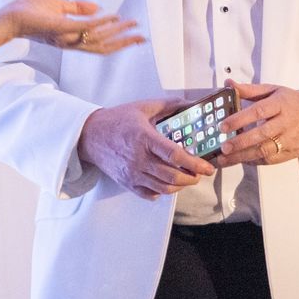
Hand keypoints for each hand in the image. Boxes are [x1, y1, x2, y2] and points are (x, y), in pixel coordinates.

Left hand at [0, 0, 144, 53]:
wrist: (7, 17)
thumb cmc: (27, 11)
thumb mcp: (57, 6)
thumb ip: (77, 8)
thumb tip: (99, 7)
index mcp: (70, 38)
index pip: (98, 43)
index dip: (116, 40)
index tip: (133, 34)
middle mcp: (70, 42)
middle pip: (103, 47)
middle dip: (123, 42)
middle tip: (142, 37)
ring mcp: (66, 37)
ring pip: (98, 39)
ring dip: (117, 31)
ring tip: (132, 23)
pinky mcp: (60, 27)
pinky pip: (86, 26)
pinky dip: (102, 21)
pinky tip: (113, 15)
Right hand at [76, 100, 214, 198]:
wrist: (91, 136)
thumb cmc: (118, 120)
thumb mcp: (144, 107)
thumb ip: (170, 105)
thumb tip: (192, 103)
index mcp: (144, 138)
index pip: (174, 155)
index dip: (194, 163)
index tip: (207, 166)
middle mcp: (139, 159)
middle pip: (172, 176)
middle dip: (192, 178)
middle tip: (200, 173)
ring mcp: (132, 173)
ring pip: (163, 188)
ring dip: (180, 186)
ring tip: (188, 178)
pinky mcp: (127, 183)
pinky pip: (150, 194)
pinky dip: (163, 192)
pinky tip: (168, 183)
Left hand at [212, 81, 298, 166]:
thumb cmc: (293, 103)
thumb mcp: (274, 91)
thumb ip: (250, 90)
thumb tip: (228, 84)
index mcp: (280, 103)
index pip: (259, 111)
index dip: (240, 119)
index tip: (223, 126)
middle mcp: (286, 122)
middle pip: (262, 134)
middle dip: (240, 142)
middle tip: (223, 147)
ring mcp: (289, 139)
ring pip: (265, 150)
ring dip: (243, 156)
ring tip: (225, 159)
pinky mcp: (291, 153)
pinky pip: (271, 160)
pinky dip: (254, 161)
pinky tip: (241, 160)